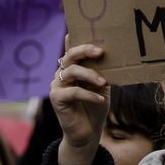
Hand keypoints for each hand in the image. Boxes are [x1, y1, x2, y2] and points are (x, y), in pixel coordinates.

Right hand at [52, 43, 108, 164]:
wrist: (88, 132)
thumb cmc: (96, 106)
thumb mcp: (101, 85)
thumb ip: (101, 70)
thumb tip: (107, 53)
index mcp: (73, 67)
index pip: (73, 48)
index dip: (78, 38)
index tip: (90, 32)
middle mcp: (62, 73)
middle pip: (70, 55)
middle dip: (85, 50)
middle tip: (100, 52)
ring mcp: (57, 85)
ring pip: (71, 72)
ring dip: (90, 75)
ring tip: (104, 82)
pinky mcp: (56, 98)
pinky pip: (73, 92)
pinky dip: (88, 95)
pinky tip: (101, 99)